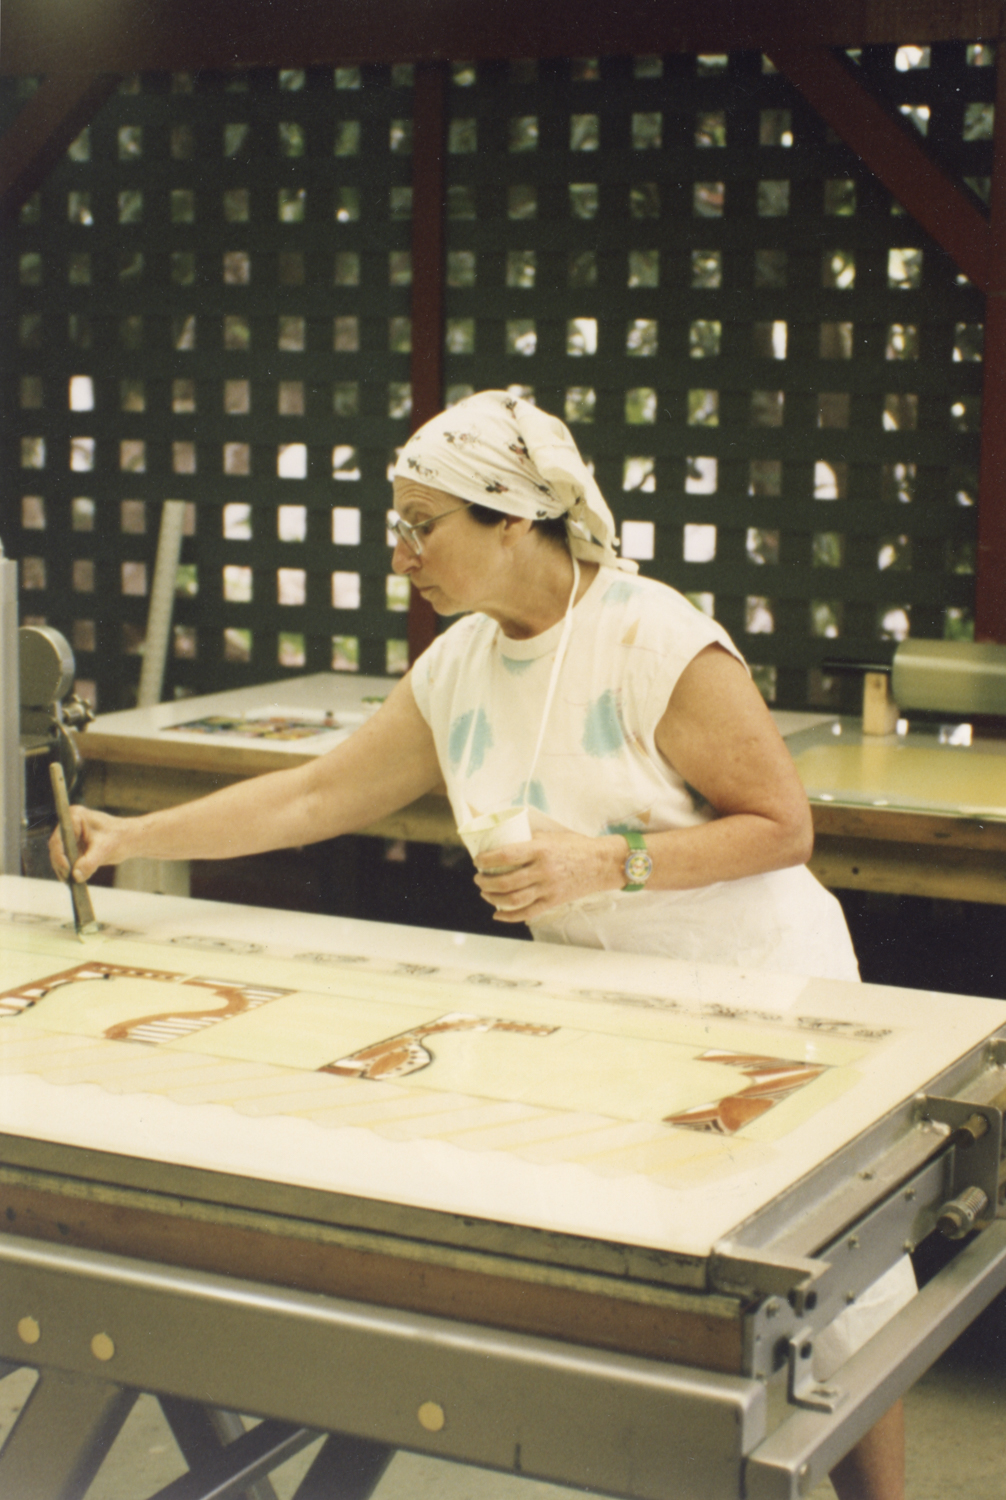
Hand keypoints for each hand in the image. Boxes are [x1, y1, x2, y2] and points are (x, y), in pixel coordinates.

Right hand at [48, 806, 132, 882]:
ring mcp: (70, 836)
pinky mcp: (73, 846)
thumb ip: (90, 862)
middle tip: (68, 880)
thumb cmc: (120, 837)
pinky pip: (66, 860)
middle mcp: (69, 825)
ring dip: (64, 870)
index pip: (59, 838)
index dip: (59, 855)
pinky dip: (69, 870)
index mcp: (75, 817)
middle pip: (56, 848)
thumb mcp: (106, 849)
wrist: (130, 839)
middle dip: (61, 865)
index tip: (67, 870)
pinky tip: (74, 880)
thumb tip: (76, 876)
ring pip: (59, 856)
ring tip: (71, 882)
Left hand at [473, 831, 623, 923]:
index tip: (478, 860)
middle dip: (485, 881)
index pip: (506, 856)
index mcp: (541, 850)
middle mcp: (543, 870)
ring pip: (513, 899)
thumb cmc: (575, 846)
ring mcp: (548, 889)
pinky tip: (498, 914)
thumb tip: (501, 839)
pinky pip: (527, 913)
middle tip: (478, 878)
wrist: (601, 864)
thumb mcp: (550, 836)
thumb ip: (527, 840)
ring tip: (485, 892)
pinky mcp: (553, 902)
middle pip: (506, 881)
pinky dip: (509, 916)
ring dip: (493, 897)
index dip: (487, 860)